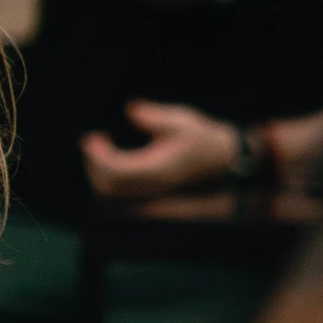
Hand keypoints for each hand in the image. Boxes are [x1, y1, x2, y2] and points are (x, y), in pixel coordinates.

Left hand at [81, 99, 238, 198]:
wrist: (230, 169)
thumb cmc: (206, 141)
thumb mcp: (185, 122)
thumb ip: (155, 117)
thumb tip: (130, 110)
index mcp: (163, 172)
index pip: (117, 173)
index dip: (98, 157)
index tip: (92, 138)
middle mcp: (157, 194)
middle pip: (107, 191)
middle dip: (94, 166)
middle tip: (94, 142)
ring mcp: (155, 208)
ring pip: (111, 203)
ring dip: (99, 178)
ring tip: (103, 152)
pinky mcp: (152, 212)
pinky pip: (120, 207)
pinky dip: (109, 189)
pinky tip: (114, 168)